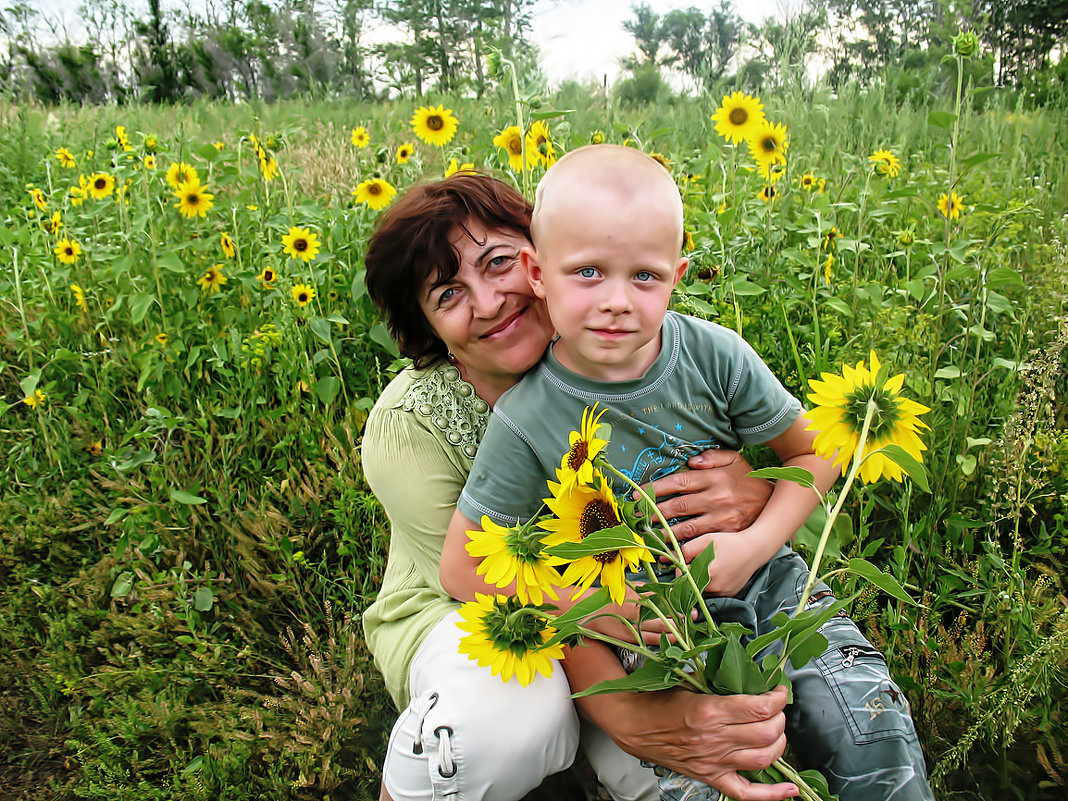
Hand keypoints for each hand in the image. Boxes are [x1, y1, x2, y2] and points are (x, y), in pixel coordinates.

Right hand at [609, 686, 795, 800]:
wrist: (632, 723)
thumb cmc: (657, 700)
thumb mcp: (688, 681)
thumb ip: (718, 680)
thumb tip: (749, 676)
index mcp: (709, 711)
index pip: (760, 707)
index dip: (778, 698)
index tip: (779, 691)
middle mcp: (714, 739)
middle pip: (768, 733)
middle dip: (780, 718)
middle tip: (777, 708)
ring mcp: (714, 761)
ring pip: (764, 759)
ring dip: (779, 744)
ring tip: (776, 731)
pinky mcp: (710, 776)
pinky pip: (746, 793)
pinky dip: (771, 794)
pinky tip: (788, 789)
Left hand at [642, 450, 772, 540]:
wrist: (774, 503)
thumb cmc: (748, 480)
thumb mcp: (735, 460)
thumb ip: (712, 457)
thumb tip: (690, 461)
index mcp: (714, 478)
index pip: (679, 482)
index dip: (656, 488)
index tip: (638, 493)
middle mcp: (716, 498)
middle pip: (678, 506)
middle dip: (654, 512)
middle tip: (637, 516)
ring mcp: (721, 518)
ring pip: (686, 528)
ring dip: (664, 532)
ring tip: (648, 533)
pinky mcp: (726, 534)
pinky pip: (700, 542)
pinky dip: (683, 547)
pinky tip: (669, 548)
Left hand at [680, 531, 763, 596]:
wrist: (754, 549)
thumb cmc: (731, 542)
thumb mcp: (707, 540)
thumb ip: (688, 549)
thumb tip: (676, 560)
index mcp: (709, 573)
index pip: (683, 577)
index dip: (679, 570)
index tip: (681, 563)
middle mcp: (717, 587)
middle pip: (691, 587)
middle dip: (687, 577)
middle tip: (692, 565)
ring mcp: (724, 593)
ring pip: (701, 592)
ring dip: (698, 582)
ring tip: (705, 568)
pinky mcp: (729, 595)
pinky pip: (712, 594)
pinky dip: (709, 586)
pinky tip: (715, 573)